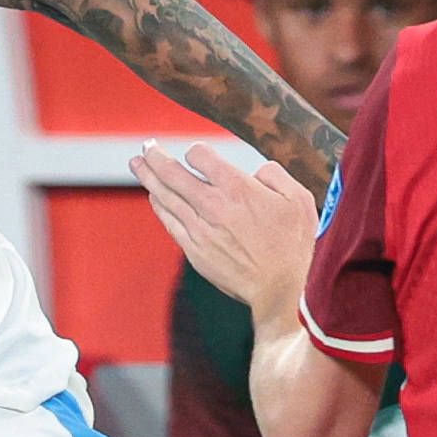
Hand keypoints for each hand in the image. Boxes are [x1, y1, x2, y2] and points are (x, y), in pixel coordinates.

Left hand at [134, 141, 317, 329]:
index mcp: (238, 189)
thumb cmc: (293, 245)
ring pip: (165, 197)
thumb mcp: (299, 200)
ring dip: (148, 178)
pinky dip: (159, 206)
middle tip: (146, 147)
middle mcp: (213, 206)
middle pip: (173, 174)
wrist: (278, 290)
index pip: (201, 156)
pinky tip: (154, 197)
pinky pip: (169, 221)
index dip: (197, 151)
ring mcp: (200, 229)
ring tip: (137, 163)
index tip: (198, 154)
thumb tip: (256, 170)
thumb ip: (275, 175)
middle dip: (156, 157)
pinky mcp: (193, 249)